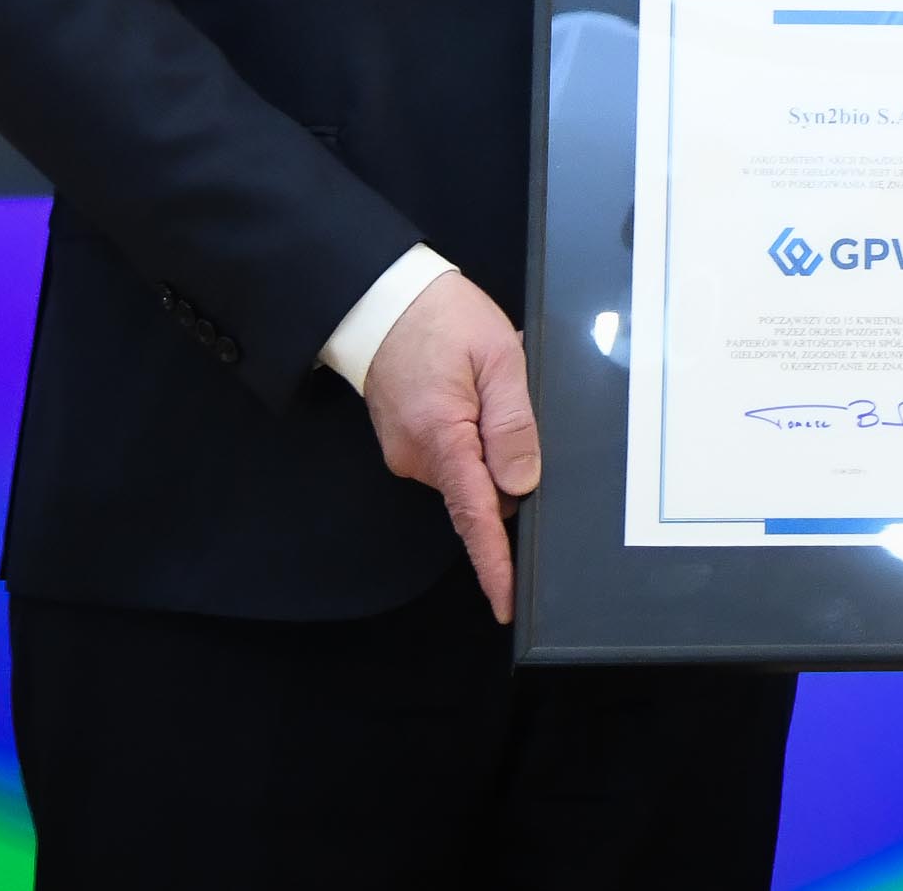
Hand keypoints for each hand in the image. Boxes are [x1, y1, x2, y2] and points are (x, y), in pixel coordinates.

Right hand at [362, 267, 539, 620]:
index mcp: (441, 438)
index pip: (475, 517)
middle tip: (517, 398)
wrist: (380, 298)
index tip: (507, 603)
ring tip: (490, 383)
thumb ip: (513, 423)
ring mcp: (408, 453)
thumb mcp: (497, 356)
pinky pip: (454, 455)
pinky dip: (474, 435)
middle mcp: (417, 458)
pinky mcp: (407, 443)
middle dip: (510, 466)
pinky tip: (473, 392)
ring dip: (492, 443)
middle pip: (482, 493)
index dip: (494, 565)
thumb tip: (522, 484)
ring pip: (471, 473)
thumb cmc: (441, 317)